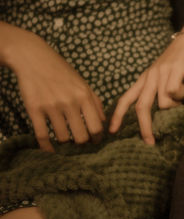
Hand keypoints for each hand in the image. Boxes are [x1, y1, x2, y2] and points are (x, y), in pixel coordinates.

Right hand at [7, 29, 104, 151]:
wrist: (33, 57)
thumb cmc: (62, 72)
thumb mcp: (83, 84)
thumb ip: (96, 103)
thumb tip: (104, 123)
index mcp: (84, 96)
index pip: (97, 127)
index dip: (97, 138)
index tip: (95, 142)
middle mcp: (70, 102)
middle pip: (82, 136)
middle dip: (82, 143)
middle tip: (80, 143)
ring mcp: (52, 106)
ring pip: (63, 138)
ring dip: (65, 142)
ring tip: (65, 140)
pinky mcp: (34, 108)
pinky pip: (42, 135)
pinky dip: (47, 147)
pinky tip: (49, 151)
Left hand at [109, 35, 183, 144]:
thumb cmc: (180, 61)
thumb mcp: (164, 76)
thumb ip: (160, 92)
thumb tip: (161, 113)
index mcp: (144, 79)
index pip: (125, 99)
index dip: (117, 116)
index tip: (112, 131)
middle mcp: (149, 77)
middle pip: (141, 107)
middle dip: (144, 127)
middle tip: (150, 142)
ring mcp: (161, 73)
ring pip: (162, 103)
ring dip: (174, 106)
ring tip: (182, 97)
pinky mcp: (174, 70)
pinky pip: (174, 91)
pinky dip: (180, 95)